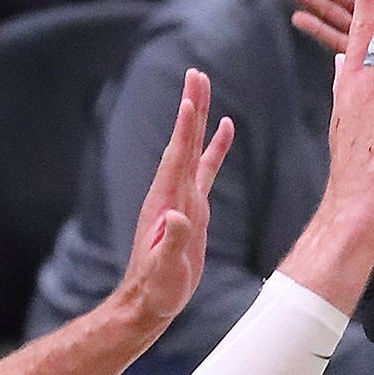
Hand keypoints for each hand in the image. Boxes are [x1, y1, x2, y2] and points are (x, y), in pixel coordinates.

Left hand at [112, 67, 235, 330]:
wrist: (150, 300)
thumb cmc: (157, 289)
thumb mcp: (165, 268)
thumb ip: (171, 241)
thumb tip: (177, 217)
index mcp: (167, 202)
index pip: (179, 158)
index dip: (186, 129)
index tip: (191, 98)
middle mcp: (173, 193)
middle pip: (185, 142)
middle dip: (192, 108)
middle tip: (197, 74)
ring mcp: (182, 198)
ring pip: (194, 150)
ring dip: (200, 119)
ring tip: (205, 86)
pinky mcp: (192, 208)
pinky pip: (205, 170)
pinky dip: (214, 148)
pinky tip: (224, 130)